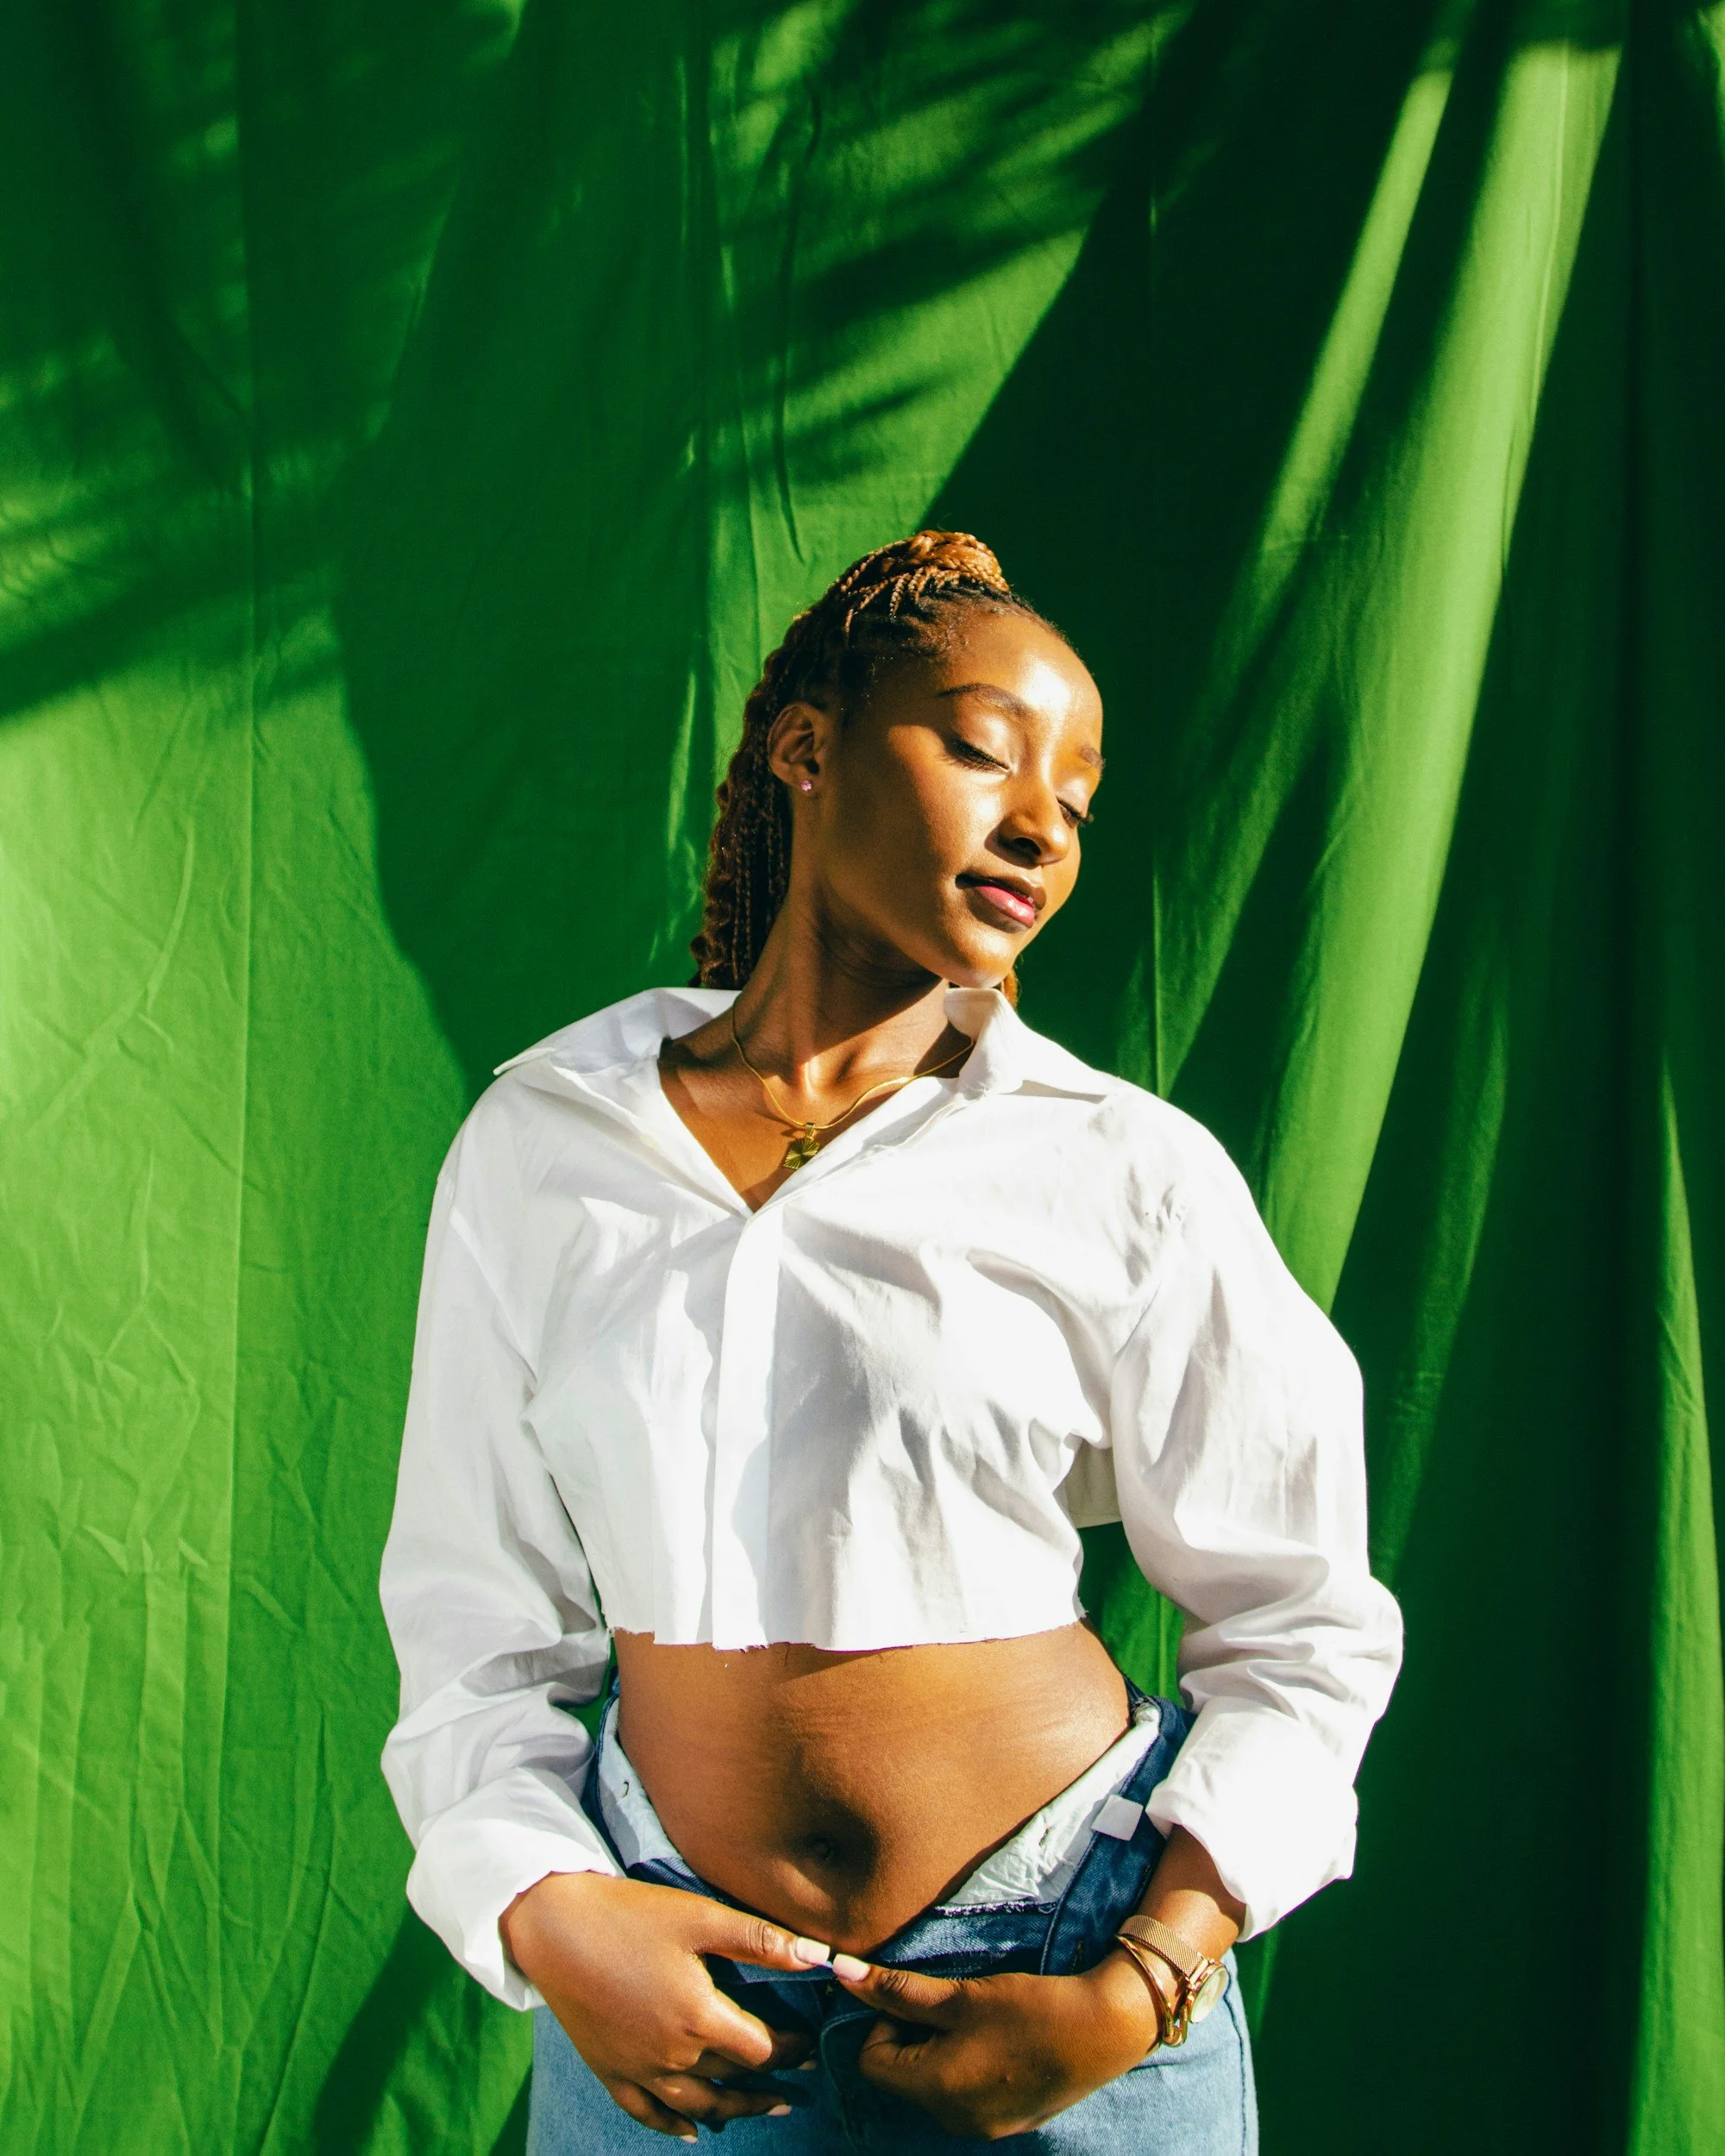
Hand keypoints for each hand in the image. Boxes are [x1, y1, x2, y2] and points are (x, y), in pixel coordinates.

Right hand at [501, 1871, 829, 2139]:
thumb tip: (819, 1956)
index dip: (792, 2050)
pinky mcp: (608, 2070)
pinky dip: (672, 2126)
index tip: (811, 2045)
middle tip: (797, 2083)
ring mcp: (638, 2068)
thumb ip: (759, 1939)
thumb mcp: (699, 1917)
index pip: (762, 2049)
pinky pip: (646, 2112)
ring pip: (697, 2104)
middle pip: (733, 2079)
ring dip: (734, 2110)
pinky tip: (692, 2131)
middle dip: (769, 2080)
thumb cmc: (631, 1915)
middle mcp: (671, 2054)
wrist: (554, 1927)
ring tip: (762, 2109)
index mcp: (699, 2017)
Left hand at [833, 1949, 1159, 2140]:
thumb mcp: (960, 1995)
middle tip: (954, 2005)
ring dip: (943, 2048)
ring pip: (934, 2083)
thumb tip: (842, 1974)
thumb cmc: (1028, 2009)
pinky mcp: (1008, 2122)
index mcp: (934, 2091)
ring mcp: (982, 2127)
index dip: (885, 2022)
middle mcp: (952, 2120)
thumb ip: (898, 1991)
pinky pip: (965, 2095)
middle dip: (915, 2035)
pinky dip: (969, 2065)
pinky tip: (1003, 2040)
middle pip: (903, 2075)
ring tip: (981, 2019)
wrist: (1103, 2032)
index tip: (921, 1999)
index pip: (872, 2061)